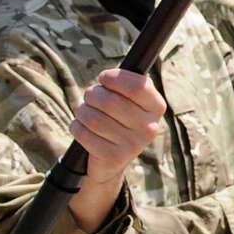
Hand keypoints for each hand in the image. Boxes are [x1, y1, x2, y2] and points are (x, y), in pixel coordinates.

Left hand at [72, 68, 167, 185]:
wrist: (114, 157)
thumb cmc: (120, 117)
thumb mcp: (132, 99)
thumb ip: (127, 82)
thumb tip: (107, 76)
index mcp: (157, 107)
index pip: (137, 86)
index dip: (115, 78)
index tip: (103, 77)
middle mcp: (149, 127)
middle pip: (110, 101)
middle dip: (92, 94)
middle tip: (90, 96)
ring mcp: (133, 145)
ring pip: (93, 117)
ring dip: (82, 110)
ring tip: (84, 111)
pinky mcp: (114, 157)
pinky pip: (84, 133)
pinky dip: (76, 126)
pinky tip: (82, 126)